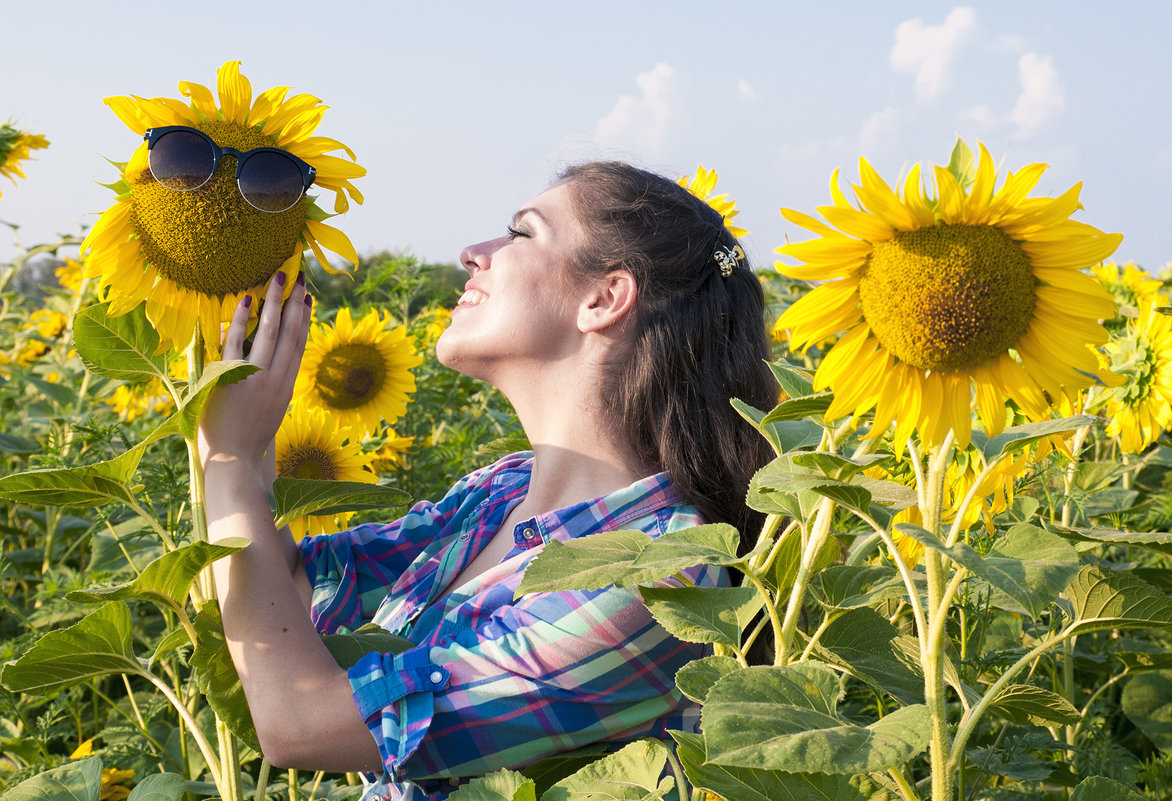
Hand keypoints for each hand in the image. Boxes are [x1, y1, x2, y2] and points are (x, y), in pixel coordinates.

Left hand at [198, 271, 311, 472]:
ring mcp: (256, 377)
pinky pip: (237, 342)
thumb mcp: (269, 413)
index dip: (305, 319)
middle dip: (295, 301)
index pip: (299, 345)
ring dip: (275, 300)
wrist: (233, 462)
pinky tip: (246, 299)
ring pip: (271, 331)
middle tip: (300, 276)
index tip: (308, 298)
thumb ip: (270, 387)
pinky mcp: (232, 377)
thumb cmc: (247, 442)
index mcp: (286, 386)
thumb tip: (266, 364)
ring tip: (280, 276)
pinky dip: (242, 320)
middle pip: (291, 332)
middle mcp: (277, 378)